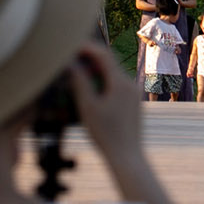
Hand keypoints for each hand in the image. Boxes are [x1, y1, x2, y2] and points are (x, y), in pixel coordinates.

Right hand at [69, 42, 143, 168]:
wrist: (127, 157)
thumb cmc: (105, 134)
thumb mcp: (87, 106)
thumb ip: (79, 81)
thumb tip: (71, 63)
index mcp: (120, 81)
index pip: (102, 53)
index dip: (85, 47)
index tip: (69, 46)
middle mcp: (130, 83)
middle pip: (108, 62)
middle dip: (88, 59)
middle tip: (69, 60)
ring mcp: (133, 94)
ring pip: (111, 75)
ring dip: (94, 72)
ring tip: (76, 78)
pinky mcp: (132, 103)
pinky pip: (116, 86)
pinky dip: (102, 83)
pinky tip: (89, 94)